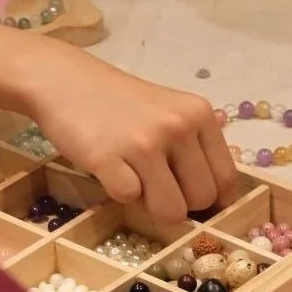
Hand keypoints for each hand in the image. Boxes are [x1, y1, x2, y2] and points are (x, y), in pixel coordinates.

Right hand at [0, 30, 235, 222]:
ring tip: (134, 179)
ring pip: (171, 210)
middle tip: (154, 185)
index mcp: (200, 115)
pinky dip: (119, 193)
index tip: (189, 196)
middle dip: (180, 203)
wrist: (65, 80)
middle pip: (201, 200)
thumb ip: (195, 148)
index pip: (226, 180)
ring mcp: (143, 142)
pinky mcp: (108, 157)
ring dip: (151, 206)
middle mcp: (178, 126)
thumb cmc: (120, 103)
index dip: (211, 200)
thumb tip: (214, 201)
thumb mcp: (170, 113)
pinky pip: (129, 199)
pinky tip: (110, 169)